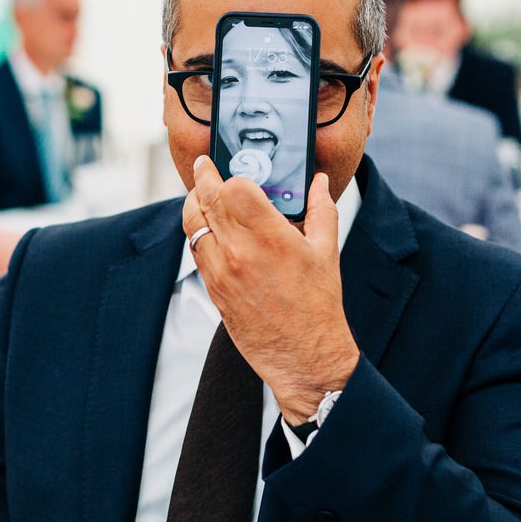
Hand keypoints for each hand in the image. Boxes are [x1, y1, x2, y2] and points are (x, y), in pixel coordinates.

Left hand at [184, 156, 358, 423]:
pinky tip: (206, 226)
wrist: (304, 357)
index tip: (241, 173)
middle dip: (204, 177)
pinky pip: (195, 250)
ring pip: (192, 223)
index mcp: (272, 238)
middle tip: (204, 164)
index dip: (235, 175)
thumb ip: (321, 209)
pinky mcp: (213, 289)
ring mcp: (222, 271)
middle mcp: (241, 252)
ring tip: (200, 192)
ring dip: (194, 203)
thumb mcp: (327, 252)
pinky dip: (197, 231)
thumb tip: (319, 182)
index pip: (235, 188)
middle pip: (208, 199)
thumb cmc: (318, 306)